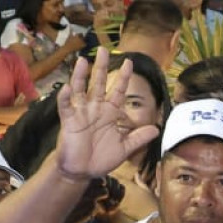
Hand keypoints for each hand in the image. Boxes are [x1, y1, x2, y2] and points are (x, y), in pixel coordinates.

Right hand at [52, 50, 159, 179]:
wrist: (82, 172)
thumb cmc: (101, 158)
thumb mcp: (124, 148)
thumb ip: (138, 138)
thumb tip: (156, 129)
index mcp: (110, 113)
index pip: (118, 91)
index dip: (123, 77)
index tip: (129, 62)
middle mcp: (95, 109)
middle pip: (98, 84)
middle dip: (101, 67)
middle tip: (102, 49)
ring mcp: (81, 113)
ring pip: (81, 90)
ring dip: (81, 76)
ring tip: (83, 60)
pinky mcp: (69, 121)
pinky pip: (66, 107)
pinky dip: (65, 97)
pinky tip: (67, 87)